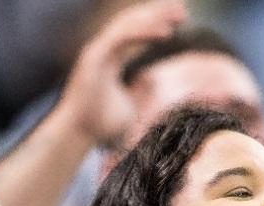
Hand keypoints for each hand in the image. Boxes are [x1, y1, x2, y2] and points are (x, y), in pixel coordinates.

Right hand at [58, 0, 186, 147]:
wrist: (80, 134)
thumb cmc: (102, 127)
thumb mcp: (131, 107)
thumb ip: (142, 92)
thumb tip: (154, 81)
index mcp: (112, 60)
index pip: (137, 35)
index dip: (157, 25)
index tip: (180, 20)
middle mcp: (104, 51)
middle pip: (133, 25)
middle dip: (158, 14)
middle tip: (183, 9)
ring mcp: (97, 52)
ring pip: (128, 26)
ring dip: (154, 18)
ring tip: (179, 15)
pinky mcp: (94, 56)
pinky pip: (123, 38)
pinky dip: (144, 33)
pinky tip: (166, 33)